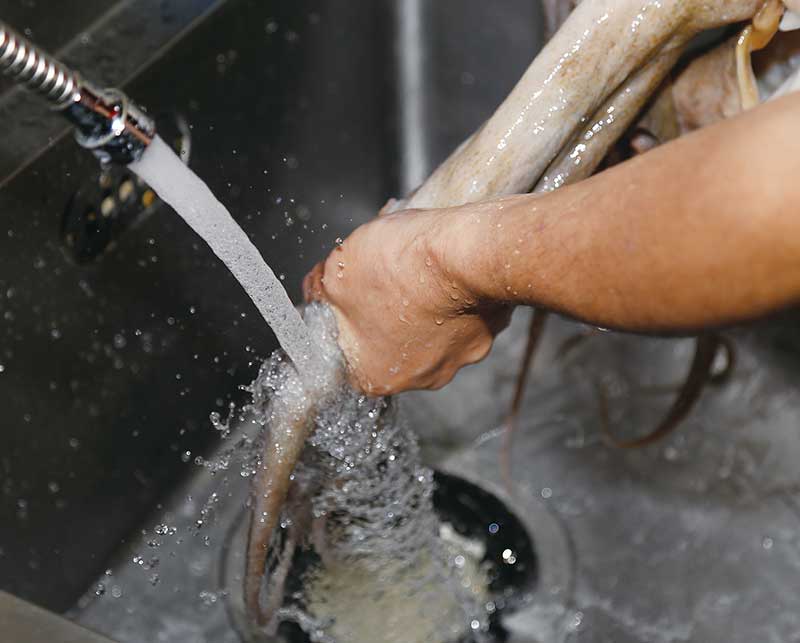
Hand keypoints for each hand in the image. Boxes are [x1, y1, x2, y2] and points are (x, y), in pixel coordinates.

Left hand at [303, 206, 511, 394]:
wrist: (469, 252)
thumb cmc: (402, 267)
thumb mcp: (336, 272)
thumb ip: (321, 291)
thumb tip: (317, 292)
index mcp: (373, 376)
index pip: (344, 351)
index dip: (339, 315)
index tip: (343, 290)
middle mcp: (418, 378)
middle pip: (386, 341)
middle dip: (381, 308)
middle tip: (381, 272)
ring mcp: (458, 359)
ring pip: (428, 327)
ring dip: (420, 302)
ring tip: (418, 266)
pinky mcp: (487, 334)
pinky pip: (461, 314)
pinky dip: (452, 295)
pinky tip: (445, 269)